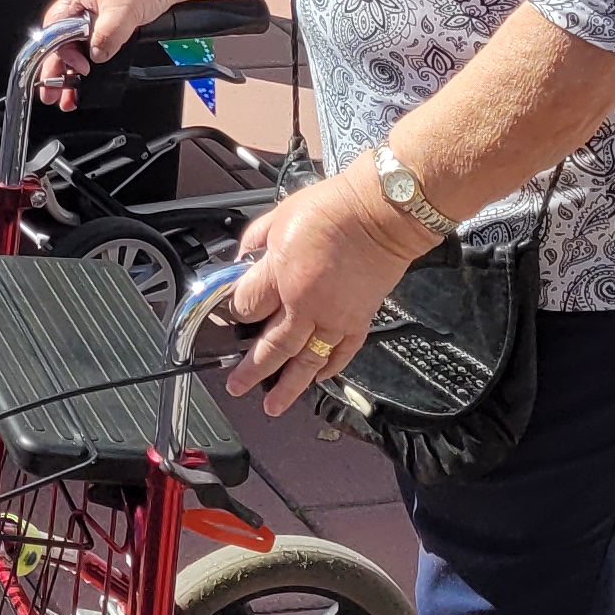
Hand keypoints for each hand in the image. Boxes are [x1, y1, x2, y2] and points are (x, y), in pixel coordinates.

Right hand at [31, 0, 180, 109]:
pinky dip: (98, 55)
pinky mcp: (120, 14)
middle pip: (64, 39)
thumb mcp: (120, 13)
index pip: (54, 30)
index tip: (76, 69)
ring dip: (78, 65)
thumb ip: (104, 39)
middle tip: (55, 93)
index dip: (60, 53)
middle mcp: (86, 2)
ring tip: (73, 90)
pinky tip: (98, 68)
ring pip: (83, 42)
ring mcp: (103, 8)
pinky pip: (102, 38)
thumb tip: (95, 57)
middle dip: (59, 68)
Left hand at [212, 167, 430, 416]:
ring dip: (288, 386)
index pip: (246, 306)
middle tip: (236, 386)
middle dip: (251, 370)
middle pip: (272, 347)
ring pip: (305, 362)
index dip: (236, 311)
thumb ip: (256, 241)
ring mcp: (335, 318)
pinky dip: (327, 370)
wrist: (382, 214)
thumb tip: (244, 258)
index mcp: (281, 275)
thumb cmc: (335, 209)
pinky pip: (340, 355)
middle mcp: (306, 304)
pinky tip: (315, 380)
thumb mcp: (279, 215)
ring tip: (272, 405)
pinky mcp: (359, 321)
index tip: (233, 314)